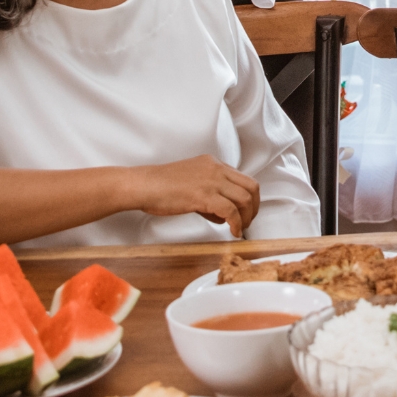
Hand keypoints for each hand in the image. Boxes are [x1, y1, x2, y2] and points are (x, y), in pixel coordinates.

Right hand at [134, 155, 260, 238]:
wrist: (143, 185)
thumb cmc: (160, 187)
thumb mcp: (191, 183)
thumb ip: (209, 194)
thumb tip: (222, 214)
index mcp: (213, 163)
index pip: (243, 179)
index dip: (249, 198)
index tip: (245, 213)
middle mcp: (216, 169)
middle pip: (251, 187)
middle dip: (254, 208)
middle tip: (247, 222)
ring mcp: (211, 181)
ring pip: (245, 199)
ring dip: (246, 218)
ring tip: (239, 229)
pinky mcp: (204, 195)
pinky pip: (230, 211)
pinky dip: (236, 223)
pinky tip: (232, 232)